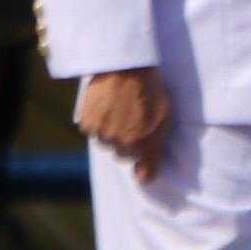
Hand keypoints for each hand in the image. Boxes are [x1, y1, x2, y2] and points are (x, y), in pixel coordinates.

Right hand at [76, 68, 171, 182]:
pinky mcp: (86, 124)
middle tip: (134, 118)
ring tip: (121, 110)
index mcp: (140, 144)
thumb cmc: (150, 92)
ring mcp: (100, 134)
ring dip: (112, 133)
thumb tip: (144, 180)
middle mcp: (118, 143)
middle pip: (122, 155)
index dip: (146, 150)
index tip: (147, 139)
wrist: (126, 69)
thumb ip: (154, 153)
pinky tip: (108, 108)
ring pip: (106, 144)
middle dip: (129, 142)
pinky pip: (93, 134)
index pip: (141, 167)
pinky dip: (99, 125)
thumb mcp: (164, 120)